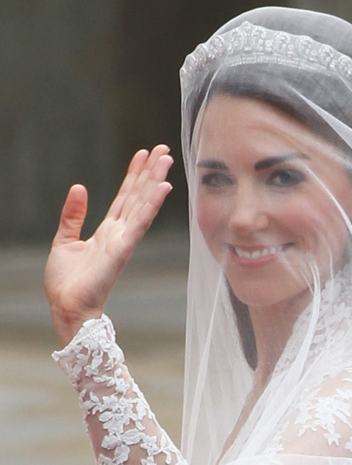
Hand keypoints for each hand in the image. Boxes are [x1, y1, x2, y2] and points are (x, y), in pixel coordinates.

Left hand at [45, 145, 173, 345]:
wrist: (67, 307)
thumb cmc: (67, 282)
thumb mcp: (64, 240)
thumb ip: (73, 215)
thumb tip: (79, 187)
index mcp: (108, 230)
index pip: (125, 196)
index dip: (134, 175)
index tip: (143, 155)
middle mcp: (120, 232)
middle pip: (138, 195)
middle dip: (151, 171)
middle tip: (163, 150)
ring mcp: (124, 240)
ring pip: (143, 204)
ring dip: (155, 181)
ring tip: (166, 159)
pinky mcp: (122, 249)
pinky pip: (140, 223)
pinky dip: (151, 205)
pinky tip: (162, 188)